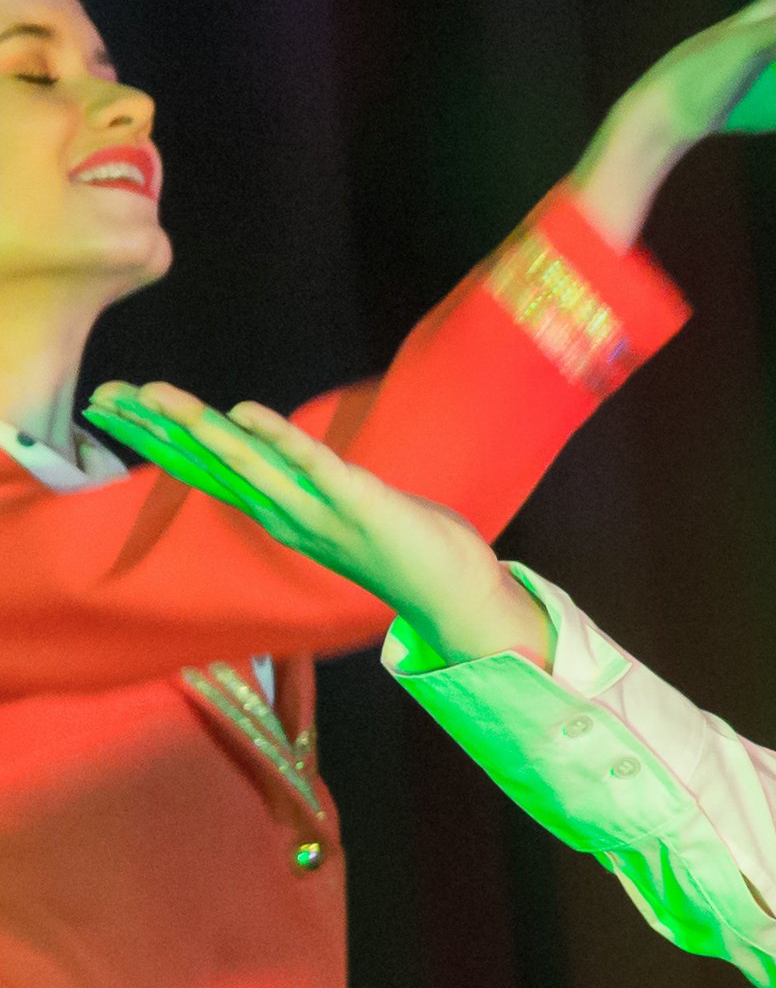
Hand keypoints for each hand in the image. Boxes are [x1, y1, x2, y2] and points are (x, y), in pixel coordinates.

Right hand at [82, 382, 552, 668]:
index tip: (117, 408)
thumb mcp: (340, 514)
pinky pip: (311, 464)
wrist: (455, 591)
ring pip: (248, 464)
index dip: (163, 440)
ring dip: (200, 427)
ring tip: (155, 395)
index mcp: (280, 516)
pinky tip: (244, 411)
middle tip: (108, 396)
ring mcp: (321, 513)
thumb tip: (280, 460)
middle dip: (159, 430)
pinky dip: (277, 436)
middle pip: (212, 465)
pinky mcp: (359, 504)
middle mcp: (288, 517)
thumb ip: (306, 489)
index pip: (211, 472)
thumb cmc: (405, 545)